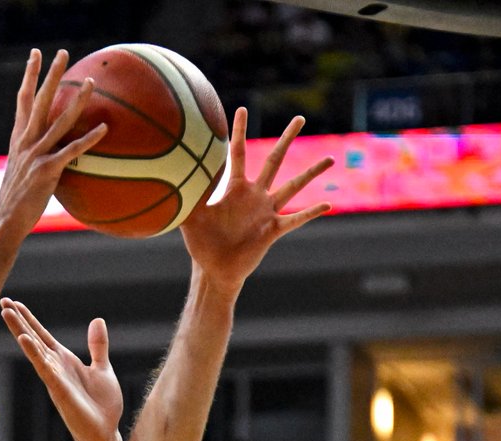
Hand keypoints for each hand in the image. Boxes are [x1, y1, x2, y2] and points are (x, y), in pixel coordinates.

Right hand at [0, 49, 107, 244]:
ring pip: (59, 120)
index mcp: (18, 140)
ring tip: (90, 82)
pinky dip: (89, 139)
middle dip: (50, 75)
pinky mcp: (47, 171)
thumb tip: (48, 156)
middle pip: (40, 101)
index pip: (23, 100)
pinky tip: (104, 129)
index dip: (29, 76)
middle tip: (61, 52)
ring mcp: (36, 155)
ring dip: (76, 100)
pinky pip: (72, 151)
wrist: (6, 222)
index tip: (35, 55)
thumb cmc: (15, 203)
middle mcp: (26, 142)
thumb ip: (34, 158)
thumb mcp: (21, 174)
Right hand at [1, 299, 123, 440]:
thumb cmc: (102, 405)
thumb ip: (97, 346)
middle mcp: (55, 367)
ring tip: (6, 313)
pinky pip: (44, 369)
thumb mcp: (102, 369)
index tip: (14, 303)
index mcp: (64, 361)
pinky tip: (24, 340)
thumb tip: (97, 321)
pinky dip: (34, 354)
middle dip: (18, 321)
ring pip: (34, 351)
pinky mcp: (59, 391)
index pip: (42, 335)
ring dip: (20, 331)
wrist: (104, 432)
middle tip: (2, 301)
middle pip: (32, 339)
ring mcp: (55, 378)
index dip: (29, 319)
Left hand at [181, 110, 332, 295]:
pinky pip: (295, 219)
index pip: (239, 153)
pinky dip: (310, 212)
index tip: (242, 109)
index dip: (240, 132)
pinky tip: (327, 204)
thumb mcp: (191, 218)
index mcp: (236, 189)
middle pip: (275, 160)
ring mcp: (266, 212)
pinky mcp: (273, 231)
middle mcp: (255, 196)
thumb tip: (170, 177)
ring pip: (293, 186)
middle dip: (287, 139)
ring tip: (330, 159)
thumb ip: (186, 197)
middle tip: (300, 117)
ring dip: (311, 173)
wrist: (214, 271)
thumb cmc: (201, 245)